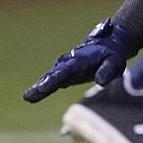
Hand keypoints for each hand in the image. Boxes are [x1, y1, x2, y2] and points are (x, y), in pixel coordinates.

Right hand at [23, 17, 138, 102]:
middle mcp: (69, 64)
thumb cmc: (112, 55)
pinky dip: (42, 88)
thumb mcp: (114, 62)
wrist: (109, 46)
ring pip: (50, 78)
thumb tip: (101, 81)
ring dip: (39, 87)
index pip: (65, 71)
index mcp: (80, 60)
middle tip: (29, 95)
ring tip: (28, 96)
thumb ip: (107, 70)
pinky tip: (32, 96)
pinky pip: (52, 82)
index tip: (42, 86)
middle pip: (53, 76)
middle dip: (42, 85)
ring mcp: (66, 69)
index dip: (53, 80)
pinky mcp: (66, 75)